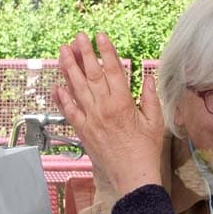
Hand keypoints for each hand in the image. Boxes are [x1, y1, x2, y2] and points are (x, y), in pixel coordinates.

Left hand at [53, 32, 163, 195]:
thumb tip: (148, 78)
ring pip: (77, 88)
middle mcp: (104, 108)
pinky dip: (62, 98)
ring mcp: (91, 120)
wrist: (133, 176)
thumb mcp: (155, 122)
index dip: (105, 51)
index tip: (100, 37)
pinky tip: (57, 86)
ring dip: (68, 68)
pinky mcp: (84, 132)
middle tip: (77, 37)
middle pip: (91, 74)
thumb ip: (151, 98)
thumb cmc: (146, 151)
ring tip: (63, 52)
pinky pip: (70, 111)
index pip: (113, 70)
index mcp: (123, 103)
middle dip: (83, 53)